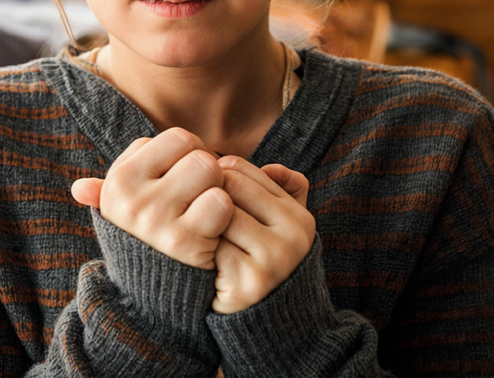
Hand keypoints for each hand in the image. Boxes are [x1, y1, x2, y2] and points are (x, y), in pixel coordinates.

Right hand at [71, 128, 233, 269]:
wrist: (155, 295)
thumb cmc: (144, 239)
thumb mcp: (121, 214)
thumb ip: (104, 192)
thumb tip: (79, 188)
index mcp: (119, 181)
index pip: (177, 138)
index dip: (190, 154)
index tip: (185, 178)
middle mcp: (133, 199)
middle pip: (198, 153)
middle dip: (207, 172)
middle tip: (201, 195)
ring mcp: (157, 220)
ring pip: (211, 172)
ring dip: (218, 191)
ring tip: (206, 210)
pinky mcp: (184, 241)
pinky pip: (221, 202)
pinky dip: (225, 213)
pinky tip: (213, 228)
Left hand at [211, 157, 314, 313]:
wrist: (266, 328)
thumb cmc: (261, 266)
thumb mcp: (278, 229)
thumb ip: (281, 192)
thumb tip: (274, 167)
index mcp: (299, 216)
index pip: (239, 169)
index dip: (212, 181)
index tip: (203, 200)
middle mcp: (294, 236)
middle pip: (226, 187)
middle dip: (203, 200)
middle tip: (194, 218)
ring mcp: (274, 260)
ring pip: (217, 215)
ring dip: (199, 226)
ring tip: (198, 239)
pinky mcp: (250, 282)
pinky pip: (210, 247)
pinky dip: (198, 251)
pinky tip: (199, 261)